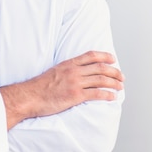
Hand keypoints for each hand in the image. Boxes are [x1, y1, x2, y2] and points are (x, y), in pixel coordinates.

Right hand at [0, 51, 123, 128]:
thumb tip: (76, 74)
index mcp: (68, 64)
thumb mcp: (54, 72)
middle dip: (113, 71)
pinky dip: (106, 94)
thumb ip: (66, 70)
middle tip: (121, 76)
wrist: (30, 96)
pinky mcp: (75, 96)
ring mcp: (75, 83)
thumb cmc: (39, 87)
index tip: (113, 59)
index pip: (91, 56)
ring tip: (120, 86)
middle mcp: (74, 71)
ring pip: (100, 80)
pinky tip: (112, 96)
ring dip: (113, 83)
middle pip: (100, 68)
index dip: (104, 56)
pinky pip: (95, 94)